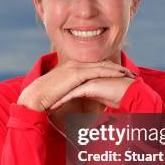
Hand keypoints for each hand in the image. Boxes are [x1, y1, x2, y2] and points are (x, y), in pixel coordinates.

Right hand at [17, 59, 135, 111]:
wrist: (35, 97)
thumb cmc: (45, 99)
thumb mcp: (61, 93)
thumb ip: (71, 92)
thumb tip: (77, 100)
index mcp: (71, 68)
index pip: (94, 67)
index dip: (108, 70)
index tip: (120, 75)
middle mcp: (75, 64)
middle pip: (101, 64)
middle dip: (116, 68)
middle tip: (130, 73)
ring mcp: (75, 67)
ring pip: (102, 65)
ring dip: (117, 69)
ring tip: (129, 74)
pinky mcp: (76, 73)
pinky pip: (98, 70)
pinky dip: (111, 71)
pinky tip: (120, 74)